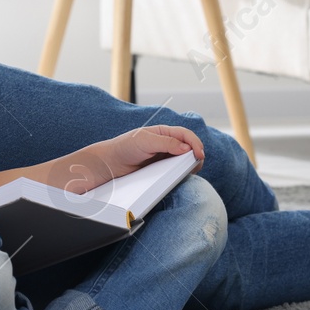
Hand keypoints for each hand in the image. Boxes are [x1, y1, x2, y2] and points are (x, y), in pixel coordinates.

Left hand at [64, 126, 205, 193]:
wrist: (111, 163)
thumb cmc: (125, 147)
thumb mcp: (145, 141)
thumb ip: (166, 143)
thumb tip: (186, 148)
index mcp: (164, 132)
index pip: (186, 135)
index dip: (196, 144)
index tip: (199, 155)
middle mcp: (167, 143)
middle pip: (189, 147)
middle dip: (196, 155)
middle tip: (196, 166)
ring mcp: (165, 156)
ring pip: (184, 159)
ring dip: (190, 165)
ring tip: (189, 172)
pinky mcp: (162, 169)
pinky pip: (176, 170)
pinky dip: (181, 172)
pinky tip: (180, 176)